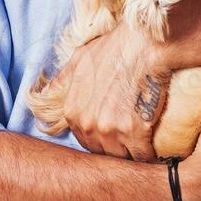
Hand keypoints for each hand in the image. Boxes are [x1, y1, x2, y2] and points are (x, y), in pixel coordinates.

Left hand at [55, 21, 171, 161]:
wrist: (144, 44)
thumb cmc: (114, 48)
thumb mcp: (80, 58)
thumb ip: (63, 79)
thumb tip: (45, 93)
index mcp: (73, 111)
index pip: (85, 140)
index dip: (100, 138)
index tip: (114, 133)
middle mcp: (88, 124)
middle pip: (102, 151)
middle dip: (114, 148)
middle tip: (130, 140)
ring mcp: (110, 130)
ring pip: (120, 156)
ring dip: (130, 154)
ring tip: (142, 146)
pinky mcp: (135, 133)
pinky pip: (141, 156)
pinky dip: (149, 156)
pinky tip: (155, 152)